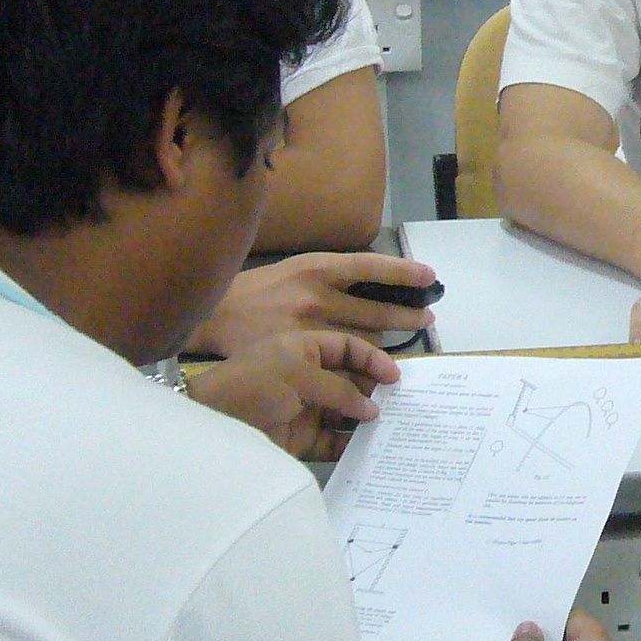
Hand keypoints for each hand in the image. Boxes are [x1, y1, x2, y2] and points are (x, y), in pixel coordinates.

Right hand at [188, 252, 437, 356]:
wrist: (212, 316)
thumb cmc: (256, 291)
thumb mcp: (294, 269)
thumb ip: (330, 277)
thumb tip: (374, 284)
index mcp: (316, 268)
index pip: (370, 266)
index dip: (402, 271)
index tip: (429, 275)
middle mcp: (316, 296)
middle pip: (375, 309)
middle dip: (407, 315)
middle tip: (428, 319)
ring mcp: (308, 329)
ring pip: (361, 341)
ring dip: (385, 347)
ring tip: (408, 348)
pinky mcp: (297, 356)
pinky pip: (337, 367)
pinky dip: (356, 370)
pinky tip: (372, 374)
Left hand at [188, 330, 399, 460]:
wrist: (210, 423)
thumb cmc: (252, 385)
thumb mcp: (297, 375)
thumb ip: (339, 390)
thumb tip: (373, 410)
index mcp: (305, 349)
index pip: (348, 347)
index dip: (373, 359)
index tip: (395, 377)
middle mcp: (308, 377)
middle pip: (352, 381)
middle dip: (376, 392)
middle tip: (403, 405)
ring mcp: (306, 409)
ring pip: (347, 413)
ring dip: (367, 420)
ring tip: (394, 429)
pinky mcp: (302, 439)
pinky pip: (334, 441)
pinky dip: (351, 445)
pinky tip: (371, 450)